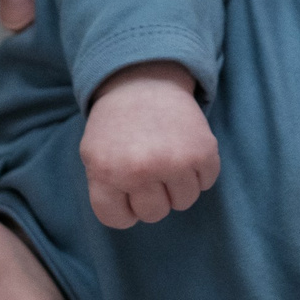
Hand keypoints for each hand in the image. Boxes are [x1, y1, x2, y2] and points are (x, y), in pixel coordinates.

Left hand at [79, 62, 219, 228]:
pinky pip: (206, 183)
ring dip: (177, 185)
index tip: (125, 188)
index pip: (118, 220)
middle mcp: (139, 171)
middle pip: (153, 214)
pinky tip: (185, 149)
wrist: (144, 80)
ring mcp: (174, 162)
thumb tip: (131, 216)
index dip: (124, 207)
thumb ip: (105, 189)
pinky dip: (199, 171)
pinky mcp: (203, 152)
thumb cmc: (116, 124)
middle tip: (148, 167)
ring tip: (167, 158)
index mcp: (106, 173)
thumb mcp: (93, 155)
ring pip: (183, 202)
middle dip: (151, 195)